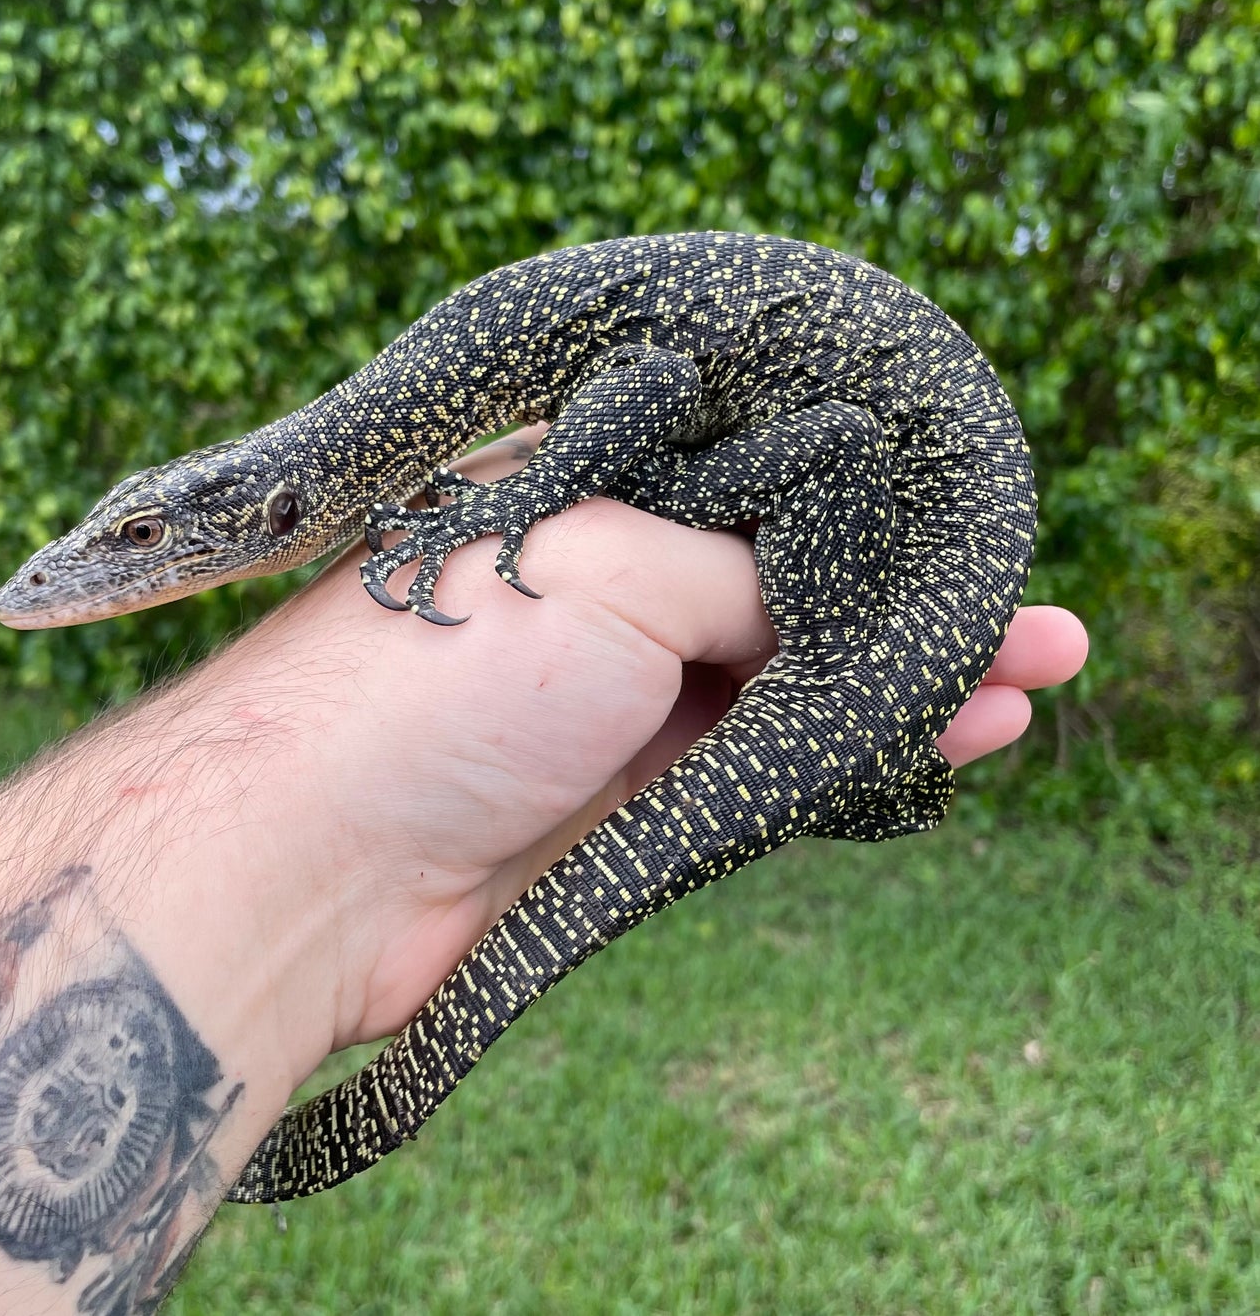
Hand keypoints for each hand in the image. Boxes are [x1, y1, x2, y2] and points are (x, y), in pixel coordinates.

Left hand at [212, 432, 1087, 1049]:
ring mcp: (609, 700)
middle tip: (1031, 622)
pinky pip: (752, 767)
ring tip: (1026, 681)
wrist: (321, 861)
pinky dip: (838, 757)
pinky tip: (935, 747)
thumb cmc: (445, 678)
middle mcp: (595, 591)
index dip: (853, 514)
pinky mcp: (618, 800)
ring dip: (895, 687)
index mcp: (579, 495)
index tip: (954, 528)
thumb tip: (824, 600)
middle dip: (900, 607)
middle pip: (777, 592)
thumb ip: (739, 575)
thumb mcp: (618, 572)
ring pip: (778, 686)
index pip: (746, 489)